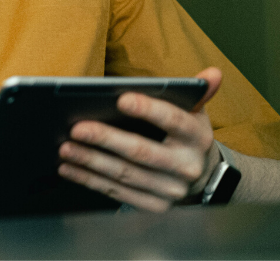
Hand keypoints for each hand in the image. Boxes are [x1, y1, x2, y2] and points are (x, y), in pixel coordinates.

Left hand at [57, 67, 222, 211]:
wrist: (200, 175)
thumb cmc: (185, 134)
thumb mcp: (195, 111)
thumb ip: (199, 91)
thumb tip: (213, 73)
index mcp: (196, 137)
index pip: (172, 120)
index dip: (148, 109)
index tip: (121, 98)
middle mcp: (186, 166)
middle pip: (142, 151)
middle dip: (106, 139)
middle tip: (76, 128)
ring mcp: (170, 190)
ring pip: (125, 174)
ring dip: (91, 161)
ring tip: (65, 147)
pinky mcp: (154, 206)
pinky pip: (117, 192)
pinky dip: (90, 180)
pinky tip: (69, 168)